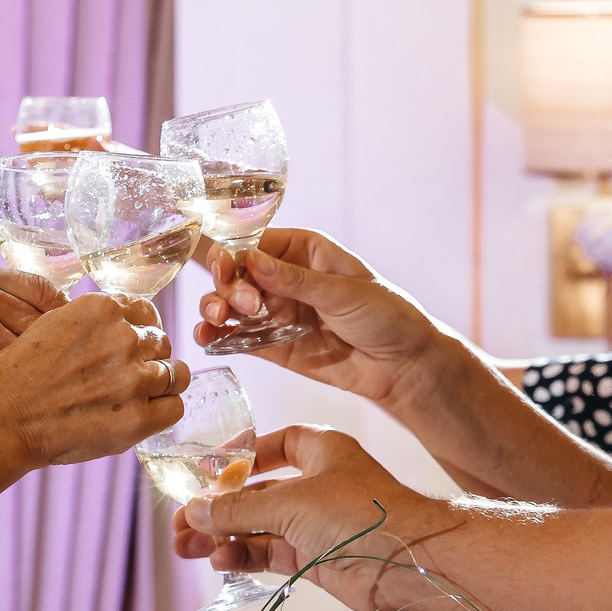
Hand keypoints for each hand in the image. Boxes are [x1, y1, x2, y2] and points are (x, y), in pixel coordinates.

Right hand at [0, 258, 64, 444]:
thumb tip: (43, 322)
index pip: (42, 289)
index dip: (58, 324)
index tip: (64, 351)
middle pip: (47, 321)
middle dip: (52, 356)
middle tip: (53, 386)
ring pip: (38, 353)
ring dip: (41, 380)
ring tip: (32, 406)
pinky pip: (24, 382)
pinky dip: (26, 401)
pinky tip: (17, 418)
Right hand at [0, 292, 182, 468]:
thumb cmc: (16, 377)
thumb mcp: (50, 326)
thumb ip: (91, 323)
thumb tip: (123, 327)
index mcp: (101, 309)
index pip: (146, 312)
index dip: (140, 331)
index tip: (130, 347)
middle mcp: (123, 339)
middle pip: (161, 343)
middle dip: (148, 359)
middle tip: (124, 379)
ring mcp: (133, 380)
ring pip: (175, 374)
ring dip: (158, 386)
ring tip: (133, 399)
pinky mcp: (136, 418)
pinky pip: (175, 408)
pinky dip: (162, 411)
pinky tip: (141, 416)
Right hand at [172, 426, 434, 605]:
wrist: (407, 560)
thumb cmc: (358, 512)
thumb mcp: (289, 502)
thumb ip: (236, 509)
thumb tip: (192, 510)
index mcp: (320, 450)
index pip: (273, 445)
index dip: (240, 456)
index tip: (207, 471)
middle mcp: (317, 484)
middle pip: (255, 494)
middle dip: (217, 509)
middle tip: (180, 522)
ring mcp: (315, 523)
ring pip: (257, 527)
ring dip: (222, 536)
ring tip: (185, 547)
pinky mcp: (314, 557)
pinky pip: (269, 553)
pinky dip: (244, 556)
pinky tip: (220, 561)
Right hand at [196, 228, 444, 403]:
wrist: (403, 365)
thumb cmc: (386, 316)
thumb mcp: (343, 292)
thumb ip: (296, 280)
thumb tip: (253, 260)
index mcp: (304, 251)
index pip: (255, 245)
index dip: (235, 256)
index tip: (228, 270)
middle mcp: (285, 279)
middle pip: (237, 275)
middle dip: (228, 286)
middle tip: (245, 305)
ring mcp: (278, 312)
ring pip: (231, 305)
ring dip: (215, 309)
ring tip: (215, 319)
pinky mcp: (274, 345)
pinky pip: (238, 338)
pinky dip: (219, 336)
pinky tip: (208, 337)